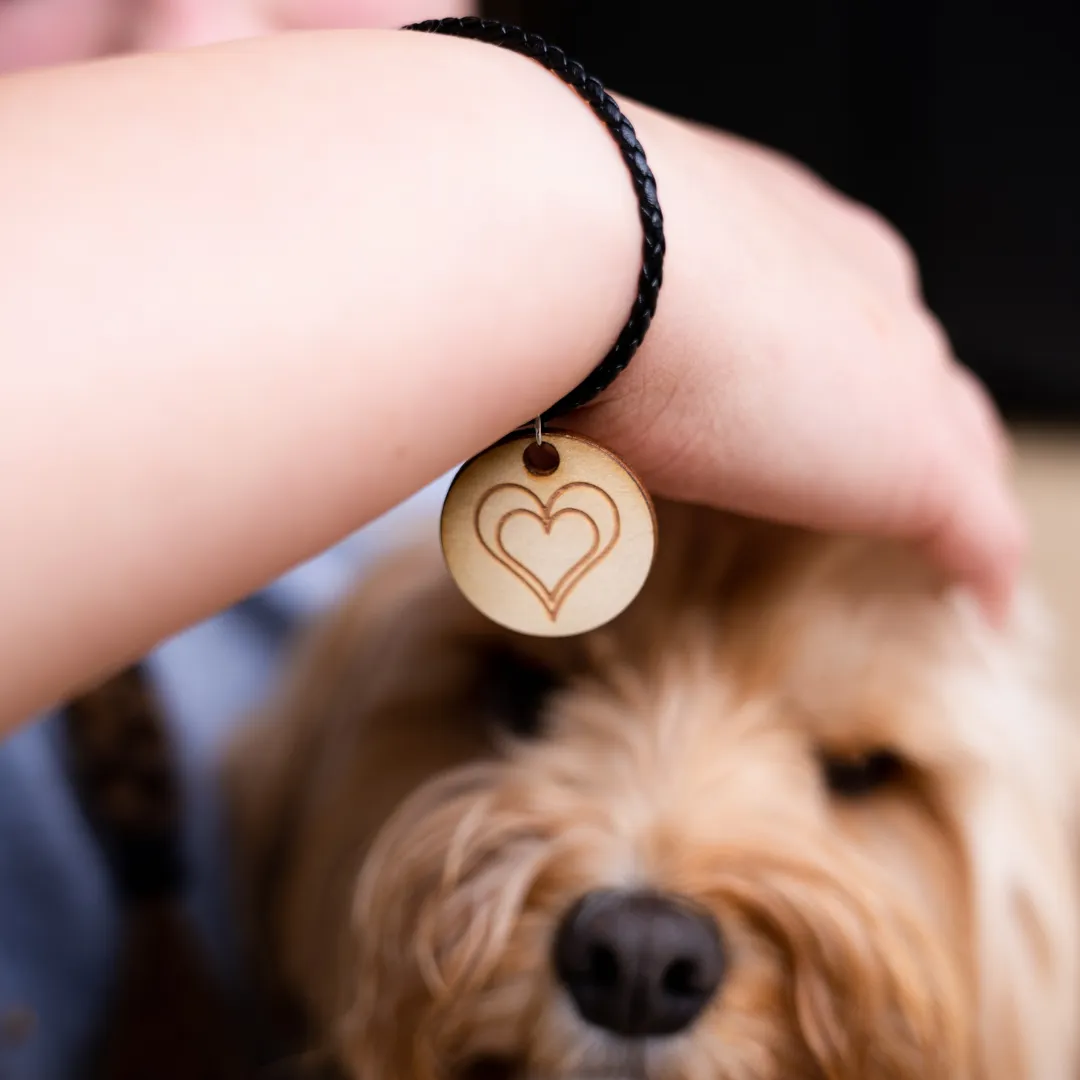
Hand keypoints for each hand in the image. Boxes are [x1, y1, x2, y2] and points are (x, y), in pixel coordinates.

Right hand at [572, 103, 1022, 621]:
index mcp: (790, 235)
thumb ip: (604, 321)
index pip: (840, 309)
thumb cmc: (563, 261)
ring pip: (957, 440)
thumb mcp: (590, 282)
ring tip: (932, 545)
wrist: (597, 254)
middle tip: (860, 479)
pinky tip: (978, 608)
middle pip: (911, 370)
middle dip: (893, 421)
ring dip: (940, 488)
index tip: (798, 410)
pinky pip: (977, 532)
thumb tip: (545, 376)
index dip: (829, 363)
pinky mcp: (923, 464)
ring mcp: (905, 375)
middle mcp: (865, 289)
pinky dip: (978, 569)